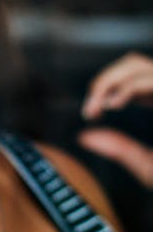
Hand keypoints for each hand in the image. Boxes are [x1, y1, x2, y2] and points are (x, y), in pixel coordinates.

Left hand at [79, 52, 152, 187]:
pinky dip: (129, 88)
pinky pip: (152, 80)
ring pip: (139, 66)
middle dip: (104, 81)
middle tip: (90, 110)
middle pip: (133, 63)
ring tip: (100, 107)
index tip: (90, 113)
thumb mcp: (150, 167)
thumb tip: (85, 137)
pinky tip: (114, 105)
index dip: (105, 86)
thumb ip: (121, 150)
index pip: (131, 75)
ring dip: (112, 81)